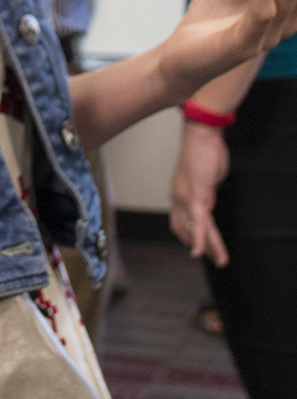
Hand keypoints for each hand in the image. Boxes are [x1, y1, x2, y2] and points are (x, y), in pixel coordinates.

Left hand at [169, 119, 228, 265]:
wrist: (201, 136)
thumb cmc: (203, 151)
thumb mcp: (204, 176)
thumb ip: (205, 190)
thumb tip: (209, 197)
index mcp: (179, 193)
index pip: (180, 220)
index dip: (187, 233)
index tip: (196, 244)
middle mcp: (178, 198)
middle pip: (185, 228)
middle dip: (197, 244)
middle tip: (209, 258)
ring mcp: (186, 199)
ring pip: (198, 229)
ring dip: (209, 248)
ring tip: (219, 262)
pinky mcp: (198, 197)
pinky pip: (200, 223)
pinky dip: (202, 240)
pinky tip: (203, 253)